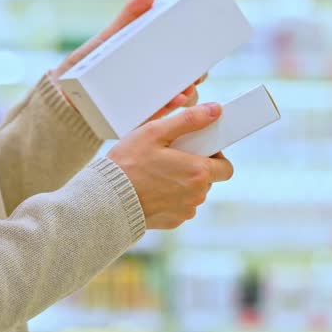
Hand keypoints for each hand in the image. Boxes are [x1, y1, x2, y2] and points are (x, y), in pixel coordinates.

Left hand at [47, 0, 203, 120]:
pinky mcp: (137, 120)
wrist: (62, 98)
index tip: (206, 52)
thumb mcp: (109, 38)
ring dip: (186, 96)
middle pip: (186, 81)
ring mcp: (147, 103)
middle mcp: (153, 84)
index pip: (182, 61)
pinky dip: (167, 112)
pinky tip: (172, 104)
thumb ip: (129, 16)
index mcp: (150, 64)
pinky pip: (158, 119)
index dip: (198, 59)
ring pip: (177, 101)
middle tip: (199, 72)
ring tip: (185, 90)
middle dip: (196, 77)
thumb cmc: (85, 65)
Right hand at [107, 103, 233, 228]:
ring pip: (194, 193)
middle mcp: (197, 195)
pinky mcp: (173, 221)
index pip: (225, 167)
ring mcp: (185, 211)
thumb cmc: (128, 165)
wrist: (106, 200)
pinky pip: (180, 206)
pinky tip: (152, 189)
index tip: (196, 150)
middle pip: (209, 179)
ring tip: (158, 173)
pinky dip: (172, 198)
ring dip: (183, 183)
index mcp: (198, 172)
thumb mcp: (155, 132)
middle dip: (195, 168)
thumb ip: (188, 120)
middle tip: (171, 158)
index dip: (214, 156)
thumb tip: (215, 110)